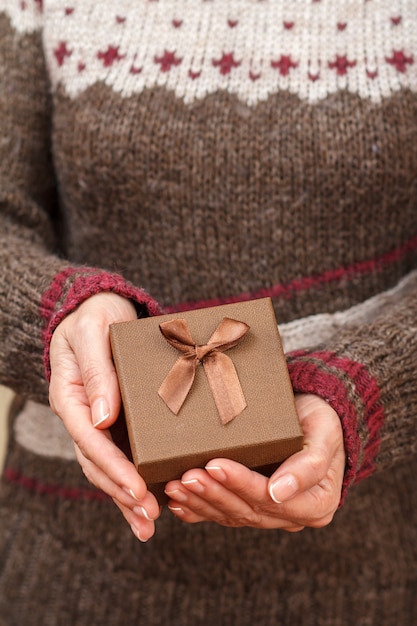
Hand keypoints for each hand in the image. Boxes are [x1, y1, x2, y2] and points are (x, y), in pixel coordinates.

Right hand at [49, 292, 159, 540]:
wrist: (100, 309)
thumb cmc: (95, 316)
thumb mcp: (92, 332)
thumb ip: (96, 370)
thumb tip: (101, 417)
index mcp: (70, 395)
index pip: (89, 439)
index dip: (113, 467)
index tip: (137, 488)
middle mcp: (83, 414)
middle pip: (98, 462)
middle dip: (122, 492)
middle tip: (149, 516)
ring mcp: (98, 421)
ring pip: (108, 467)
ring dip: (126, 497)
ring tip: (149, 523)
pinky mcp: (116, 422)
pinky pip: (123, 455)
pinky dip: (134, 480)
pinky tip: (152, 501)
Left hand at [164, 394, 344, 530]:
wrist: (315, 418)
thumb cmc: (321, 421)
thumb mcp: (325, 433)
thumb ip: (310, 465)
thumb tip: (278, 493)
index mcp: (317, 503)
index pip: (270, 497)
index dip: (240, 483)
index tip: (214, 465)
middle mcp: (293, 516)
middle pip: (247, 510)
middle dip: (213, 493)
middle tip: (186, 476)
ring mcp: (272, 515)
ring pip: (232, 515)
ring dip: (201, 502)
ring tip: (176, 487)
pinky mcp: (253, 508)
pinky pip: (224, 515)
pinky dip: (198, 510)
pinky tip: (177, 504)